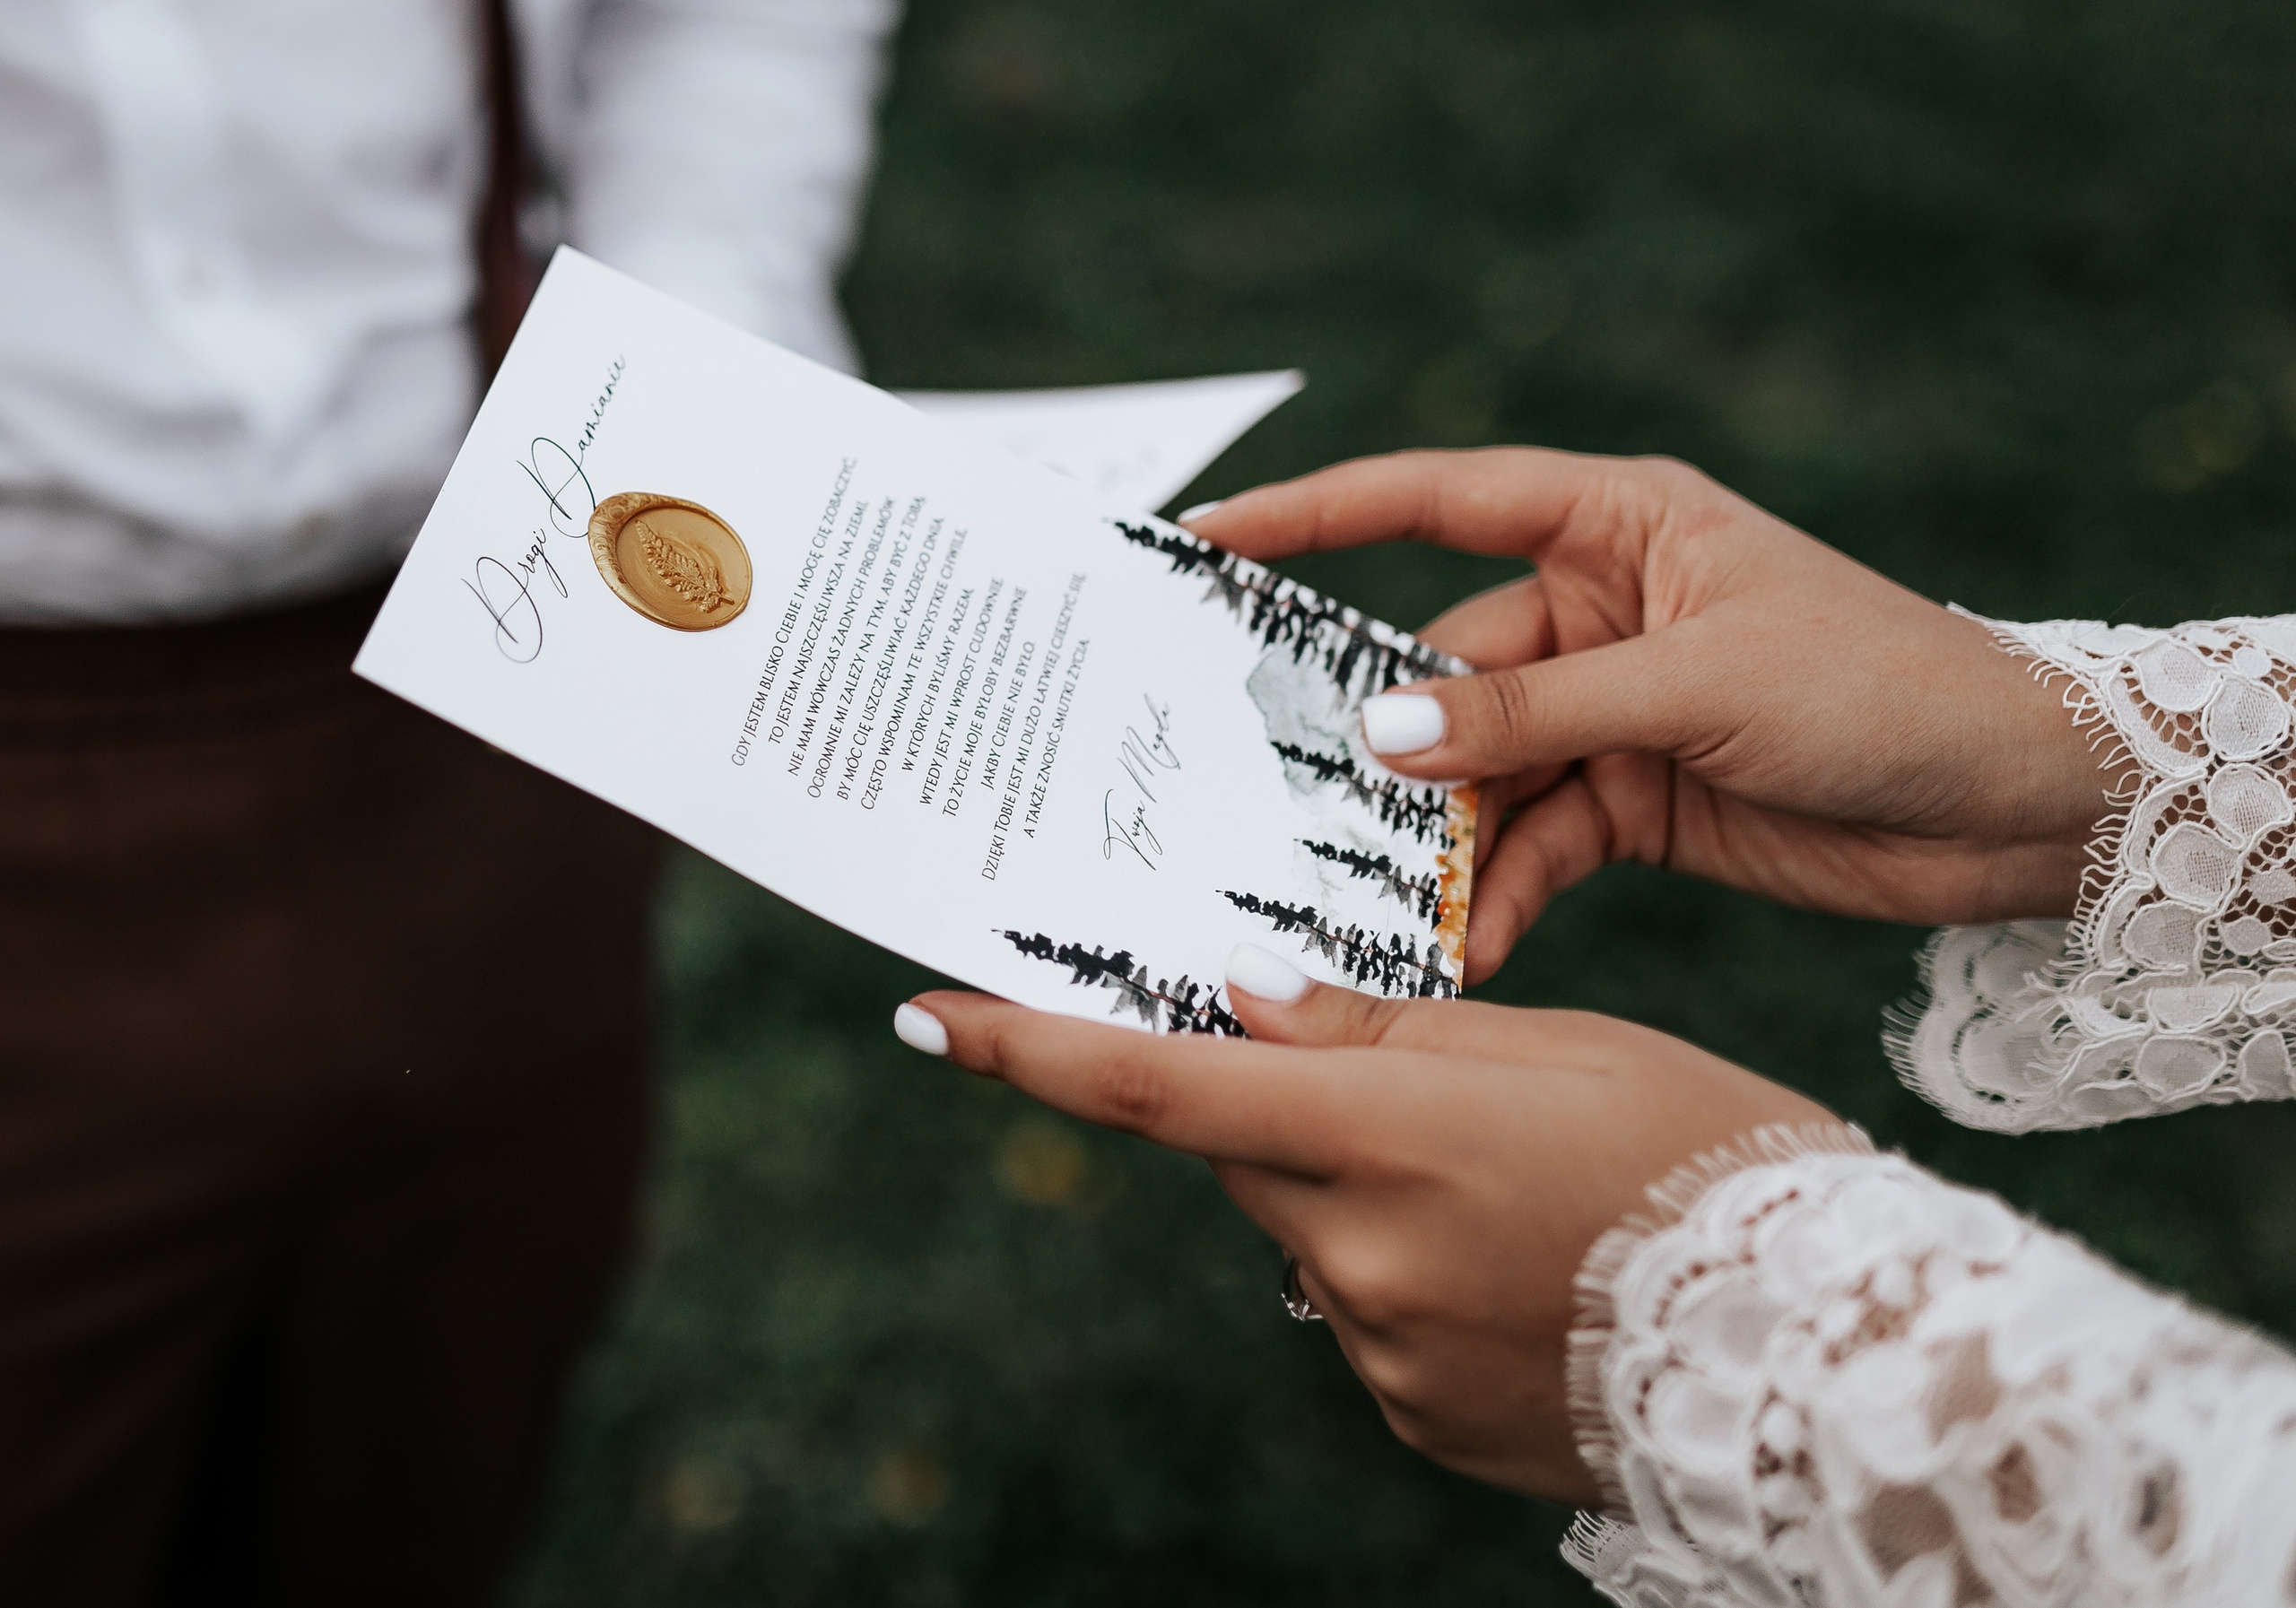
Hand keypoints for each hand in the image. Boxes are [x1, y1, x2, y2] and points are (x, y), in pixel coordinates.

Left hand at [895, 950, 1840, 1504]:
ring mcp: (1377, 1350)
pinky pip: (1362, 1312)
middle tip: (1396, 1076)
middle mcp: (1356, 1252)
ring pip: (1308, 1229)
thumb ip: (1379, 1032)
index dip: (1031, 1048)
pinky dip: (1402, 1269)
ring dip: (1358, 1187)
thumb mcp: (1560, 1051)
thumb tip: (1242, 999)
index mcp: (1387, 1136)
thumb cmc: (1708, 1158)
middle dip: (1283, 1101)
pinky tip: (1515, 1263)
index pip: (1160, 1087)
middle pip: (1244, 1148)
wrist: (1826, 1350)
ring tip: (1512, 1185)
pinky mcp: (1409, 1415)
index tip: (927, 1014)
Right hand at [1185, 450, 2114, 983]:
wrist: (2017, 807)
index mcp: (1617, 525)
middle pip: (1446, 671)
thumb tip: (1383, 736)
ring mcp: (1611, 710)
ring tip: (1387, 909)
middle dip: (1384, 749)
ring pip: (1480, 774)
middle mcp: (1599, 609)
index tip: (1210, 542)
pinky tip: (1470, 942)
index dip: (1316, 514)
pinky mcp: (1632, 801)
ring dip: (1440, 844)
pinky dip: (1499, 892)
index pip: (1436, 502)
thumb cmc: (1881, 688)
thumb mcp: (1697, 687)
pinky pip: (1532, 843)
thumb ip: (1534, 714)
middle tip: (1290, 812)